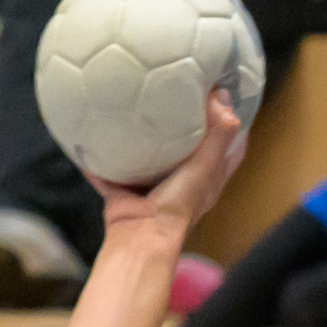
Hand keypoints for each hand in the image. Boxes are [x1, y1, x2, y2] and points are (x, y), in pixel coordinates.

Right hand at [89, 88, 250, 247]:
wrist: (140, 233)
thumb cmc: (179, 203)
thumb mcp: (206, 165)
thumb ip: (217, 134)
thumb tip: (222, 97)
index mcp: (207, 179)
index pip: (229, 150)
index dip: (231, 126)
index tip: (225, 98)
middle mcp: (182, 184)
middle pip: (190, 151)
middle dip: (188, 125)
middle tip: (180, 93)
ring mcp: (151, 188)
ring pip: (150, 159)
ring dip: (145, 140)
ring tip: (139, 105)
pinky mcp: (124, 191)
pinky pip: (111, 171)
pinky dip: (102, 159)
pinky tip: (95, 133)